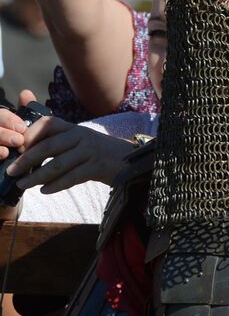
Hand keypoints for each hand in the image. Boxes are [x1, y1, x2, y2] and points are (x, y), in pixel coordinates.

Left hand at [6, 90, 134, 190]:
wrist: (129, 161)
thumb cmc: (96, 152)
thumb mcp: (78, 140)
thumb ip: (54, 138)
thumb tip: (24, 140)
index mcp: (73, 128)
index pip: (47, 124)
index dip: (29, 135)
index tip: (15, 147)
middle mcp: (82, 136)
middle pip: (48, 146)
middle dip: (26, 159)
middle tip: (11, 171)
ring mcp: (91, 151)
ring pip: (58, 164)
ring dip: (37, 176)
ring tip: (23, 184)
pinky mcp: (98, 167)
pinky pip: (72, 177)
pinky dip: (56, 185)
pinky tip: (45, 191)